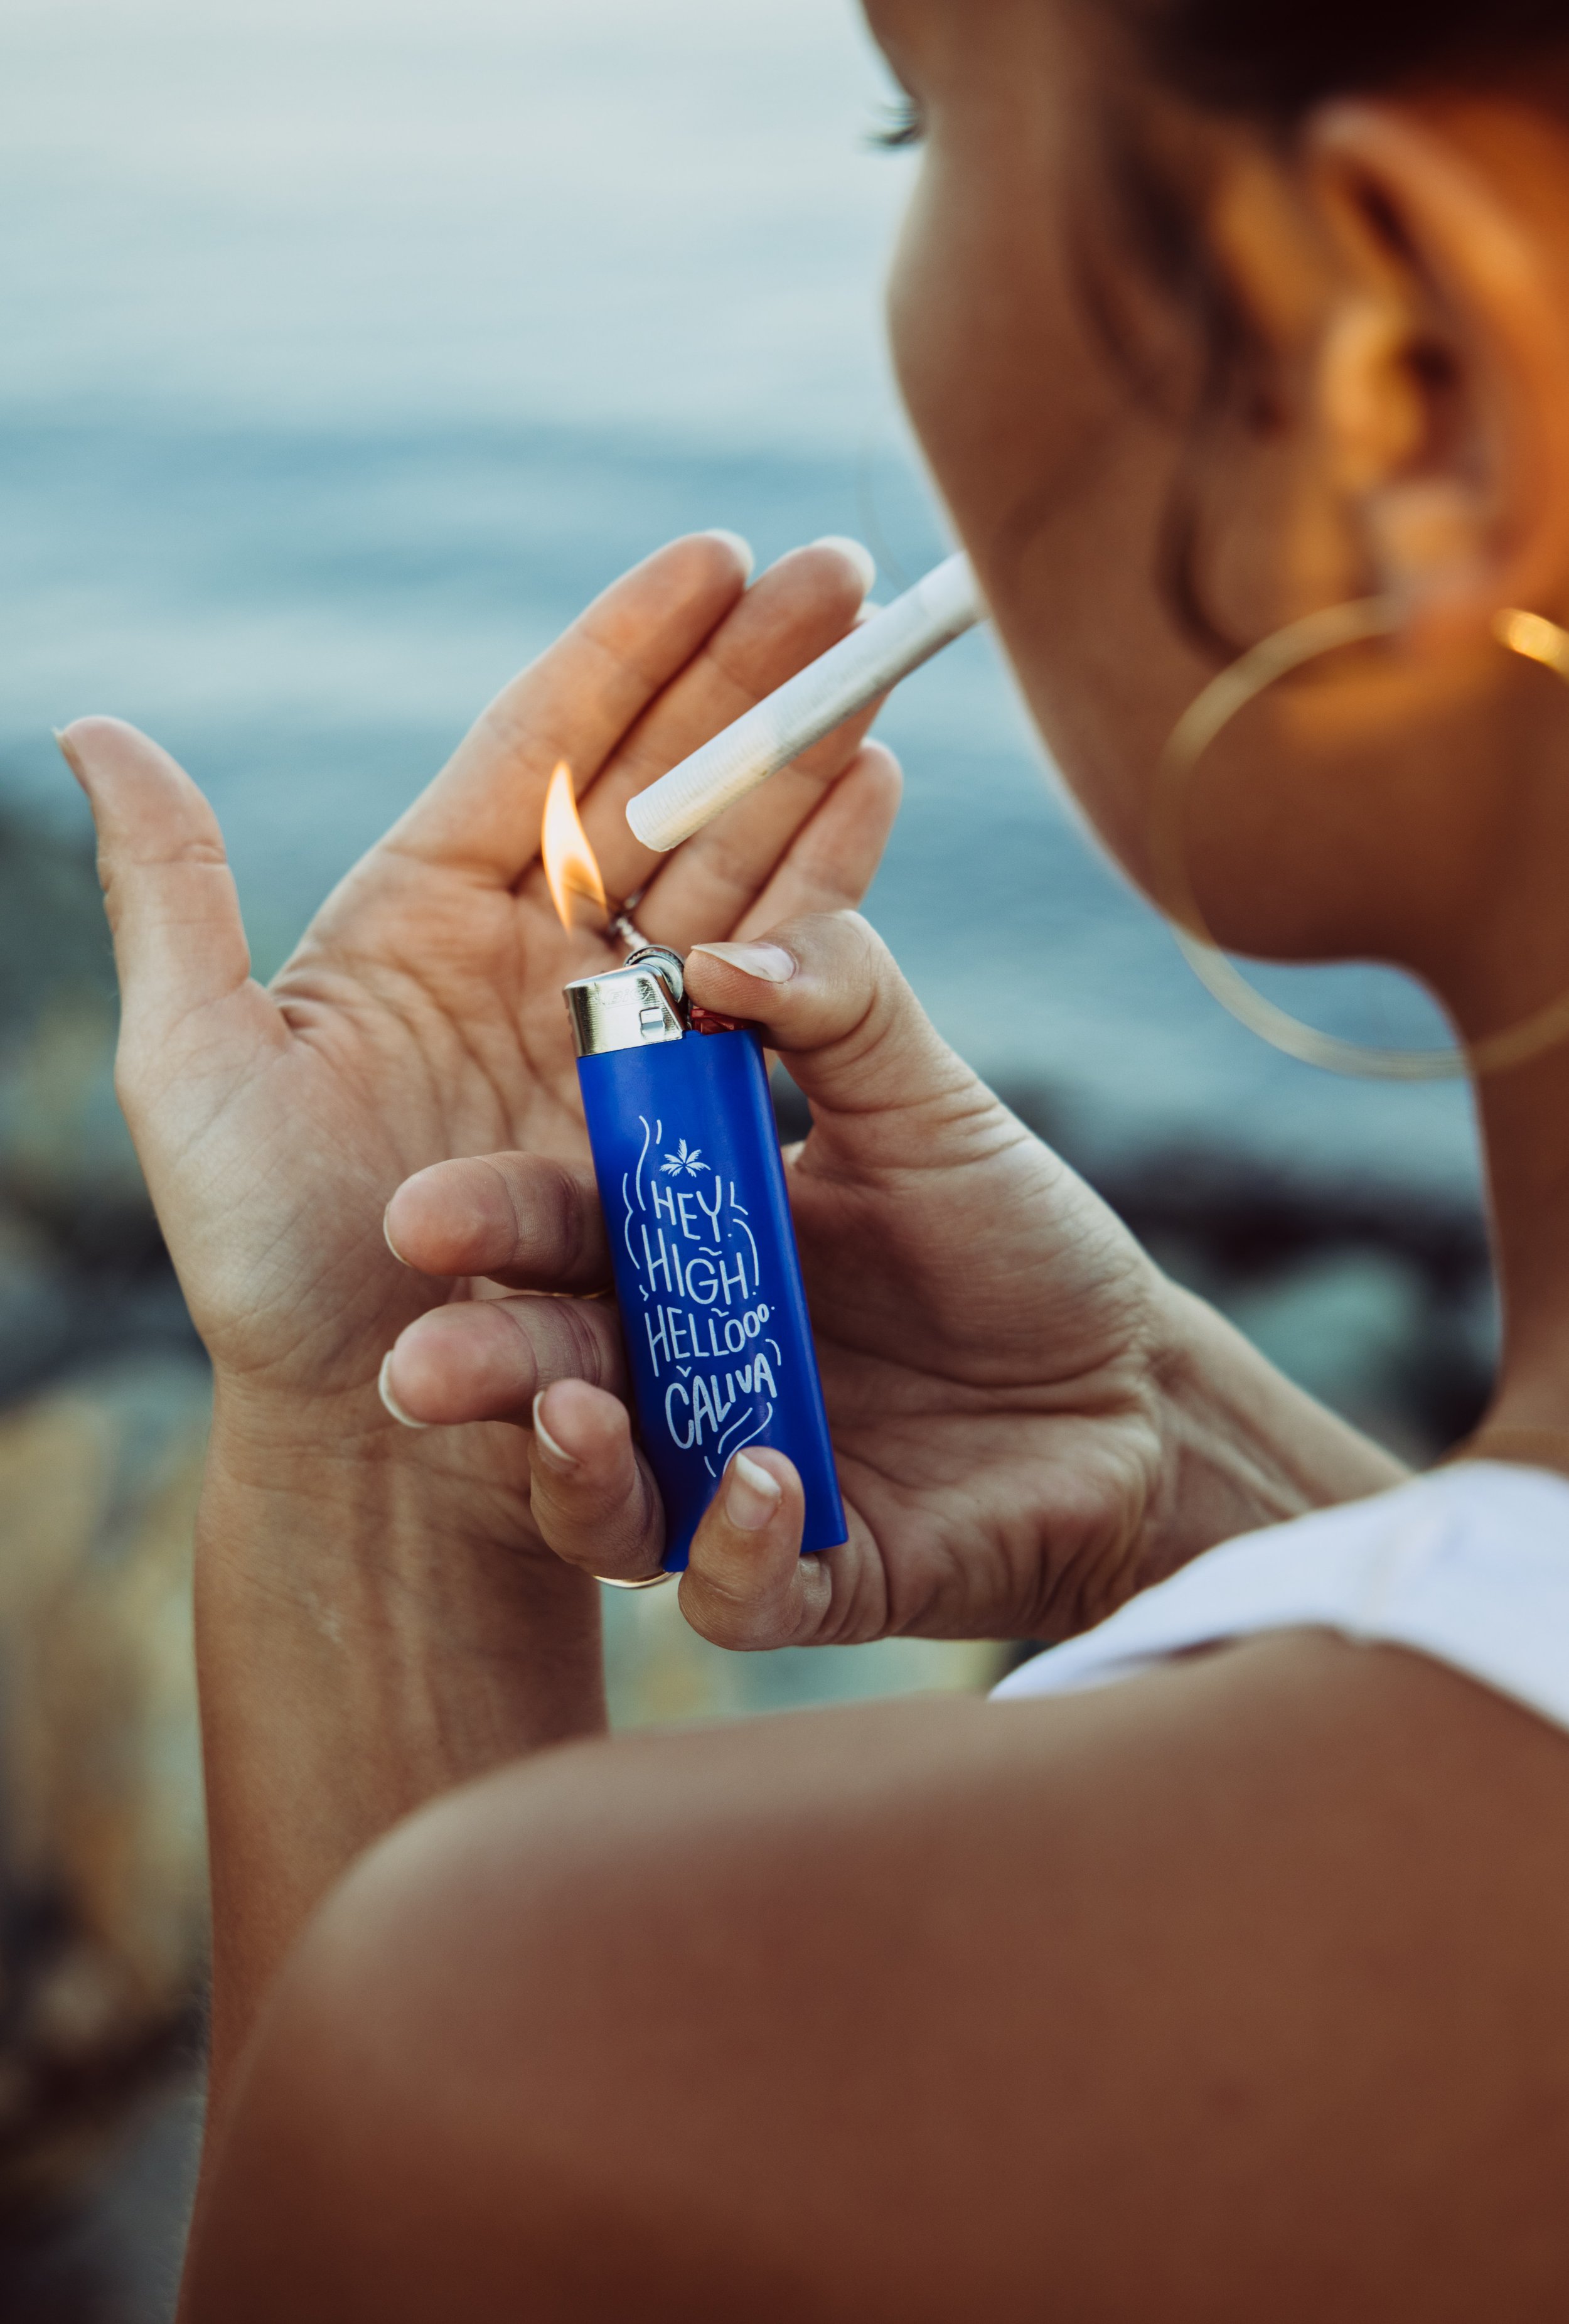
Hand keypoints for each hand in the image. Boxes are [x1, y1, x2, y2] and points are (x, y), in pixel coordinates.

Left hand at [61, 536, 898, 1532]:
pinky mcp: (683, 1111)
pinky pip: (766, 976)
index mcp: (420, 913)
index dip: (626, 647)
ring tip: (883, 651)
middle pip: (657, 779)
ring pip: (729, 859)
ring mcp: (616, 1031)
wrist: (371, 1423)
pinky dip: (828, 884)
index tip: (710, 553)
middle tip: (839, 569)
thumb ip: (170, 897)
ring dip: (808, 754)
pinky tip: (881, 792)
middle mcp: (531, 955)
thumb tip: (96, 725)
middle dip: (750, 674)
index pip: (537, 744)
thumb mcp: (191, 1070)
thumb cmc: (260, 1260)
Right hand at [381, 914, 1402, 1649]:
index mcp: (676, 1250)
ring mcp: (729, 1483)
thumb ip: (838, 1009)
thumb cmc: (1009, 1234)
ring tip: (579, 1422)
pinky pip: (735, 1592)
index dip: (488, 1224)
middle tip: (423, 1367)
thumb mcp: (928, 1107)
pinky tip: (763, 1488)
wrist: (1134, 1385)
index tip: (422, 1215)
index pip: (556, 1233)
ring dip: (572, 1475)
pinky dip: (732, 1551)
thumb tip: (721, 950)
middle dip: (481, 1367)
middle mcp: (676, 1374)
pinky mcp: (811, 1579)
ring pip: (604, 1508)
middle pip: (545, 1377)